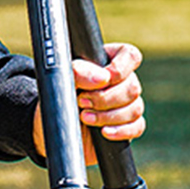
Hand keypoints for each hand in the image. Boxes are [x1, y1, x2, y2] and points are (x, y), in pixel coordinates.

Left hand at [31, 42, 145, 165]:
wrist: (52, 127)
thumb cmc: (57, 97)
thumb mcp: (60, 81)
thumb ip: (78, 72)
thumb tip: (103, 78)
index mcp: (106, 62)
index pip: (130, 56)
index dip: (120, 69)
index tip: (101, 81)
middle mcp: (120, 81)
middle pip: (133, 87)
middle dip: (106, 98)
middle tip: (82, 102)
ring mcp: (125, 104)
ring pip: (135, 108)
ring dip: (109, 116)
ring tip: (85, 117)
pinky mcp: (126, 125)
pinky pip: (137, 127)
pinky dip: (121, 130)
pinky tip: (104, 132)